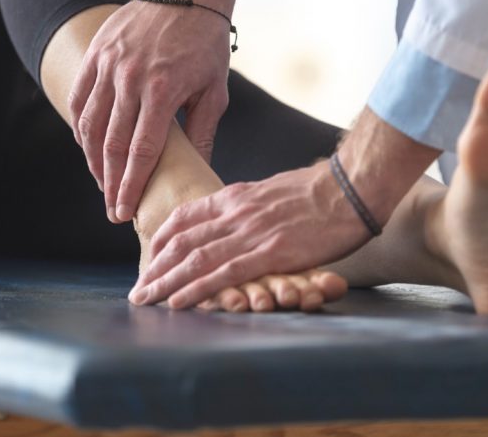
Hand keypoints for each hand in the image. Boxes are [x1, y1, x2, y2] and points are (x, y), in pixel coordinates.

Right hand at [69, 0, 251, 223]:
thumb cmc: (205, 44)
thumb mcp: (214, 90)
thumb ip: (203, 133)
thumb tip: (200, 172)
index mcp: (163, 91)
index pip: (141, 151)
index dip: (131, 186)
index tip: (125, 212)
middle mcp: (130, 79)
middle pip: (111, 144)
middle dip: (110, 183)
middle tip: (112, 209)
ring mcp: (109, 65)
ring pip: (89, 124)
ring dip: (92, 159)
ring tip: (101, 182)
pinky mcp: (95, 54)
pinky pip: (79, 98)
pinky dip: (80, 126)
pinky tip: (87, 145)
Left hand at [128, 162, 370, 308]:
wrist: (350, 187)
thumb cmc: (320, 190)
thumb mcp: (272, 190)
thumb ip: (249, 206)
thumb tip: (237, 217)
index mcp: (235, 196)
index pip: (185, 216)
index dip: (162, 239)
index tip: (150, 256)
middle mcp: (235, 213)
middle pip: (181, 240)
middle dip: (154, 267)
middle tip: (137, 288)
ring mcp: (251, 232)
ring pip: (195, 259)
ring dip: (165, 282)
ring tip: (144, 299)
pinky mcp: (270, 253)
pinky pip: (224, 273)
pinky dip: (197, 289)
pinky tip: (178, 301)